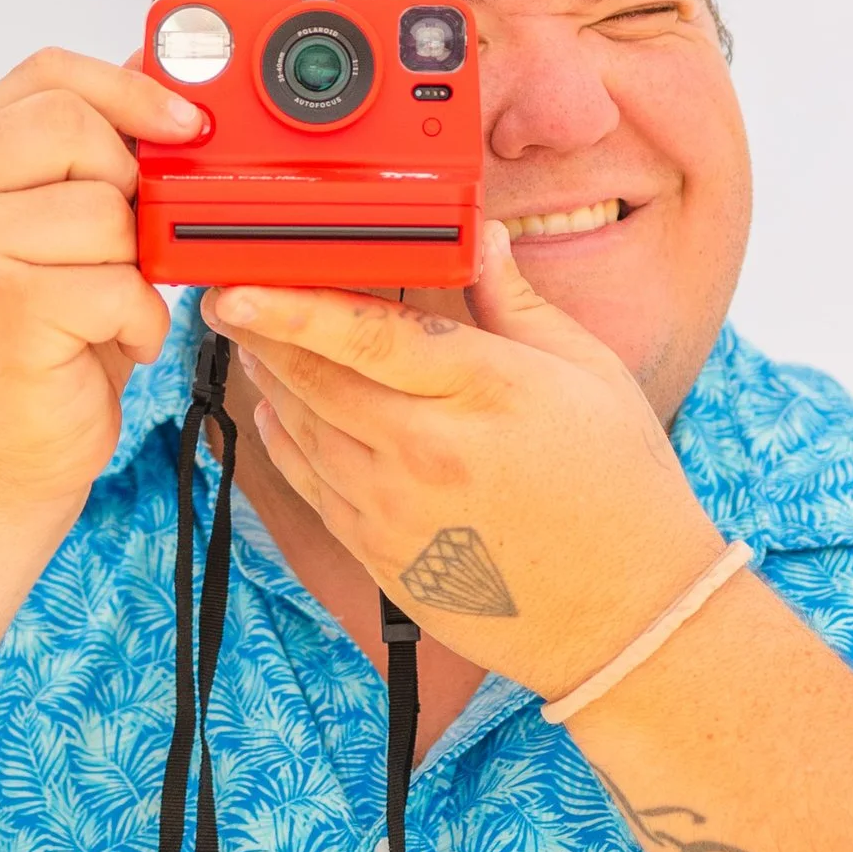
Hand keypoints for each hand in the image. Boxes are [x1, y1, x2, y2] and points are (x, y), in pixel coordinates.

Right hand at [0, 49, 194, 517]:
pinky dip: (141, 324)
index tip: (186, 125)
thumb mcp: (77, 232)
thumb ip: (103, 155)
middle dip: (128, 187)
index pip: (48, 74)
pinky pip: (120, 285)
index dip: (128, 87)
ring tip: (107, 307)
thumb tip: (167, 79)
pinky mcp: (4, 309)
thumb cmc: (49, 341)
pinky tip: (111, 343)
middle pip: (74, 126)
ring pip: (106, 212)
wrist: (4, 453)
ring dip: (136, 269)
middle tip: (124, 245)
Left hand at [206, 229, 723, 698]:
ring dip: (270, 380)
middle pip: (315, 379)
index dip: (292, 307)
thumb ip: (518, 304)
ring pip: (302, 429)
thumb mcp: (590, 374)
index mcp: (482, 391)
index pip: (367, 336)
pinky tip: (278, 410)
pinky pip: (310, 484)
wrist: (625, 613)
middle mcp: (426, 451)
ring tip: (252, 341)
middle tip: (228, 297)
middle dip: (260, 333)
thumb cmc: (619, 487)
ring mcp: (394, 508)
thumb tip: (480, 238)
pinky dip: (285, 440)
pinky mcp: (379, 553)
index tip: (238, 286)